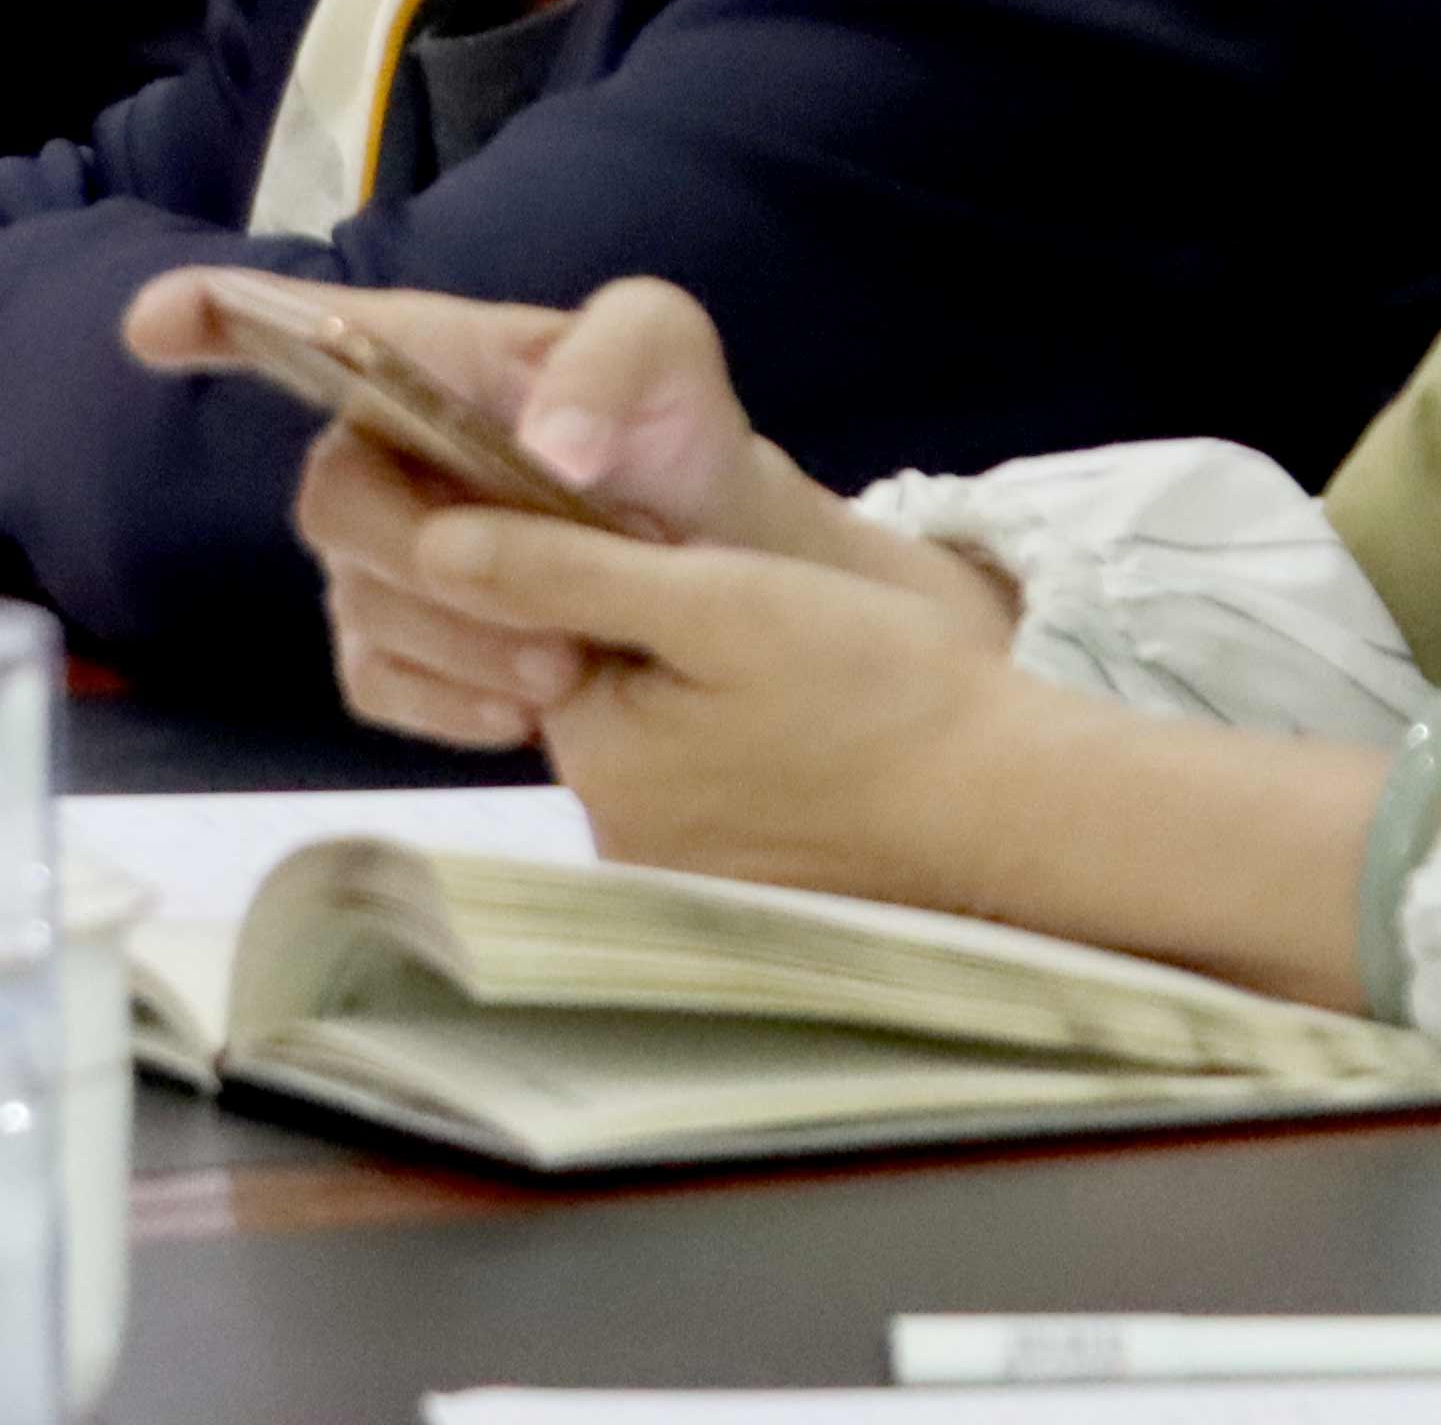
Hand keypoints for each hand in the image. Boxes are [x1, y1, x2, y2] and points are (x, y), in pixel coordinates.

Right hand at [125, 272, 997, 746]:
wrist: (724, 577)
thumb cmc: (675, 443)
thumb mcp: (671, 357)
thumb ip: (615, 361)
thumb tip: (549, 444)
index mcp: (422, 359)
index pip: (288, 322)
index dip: (214, 316)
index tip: (154, 323)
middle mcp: (378, 451)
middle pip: (333, 498)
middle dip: (427, 561)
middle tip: (542, 612)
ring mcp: (381, 558)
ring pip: (360, 605)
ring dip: (460, 642)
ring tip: (567, 660)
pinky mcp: (398, 649)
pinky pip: (375, 683)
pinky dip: (447, 702)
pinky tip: (525, 709)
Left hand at [415, 494, 1065, 908]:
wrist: (1010, 806)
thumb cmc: (878, 688)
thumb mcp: (718, 598)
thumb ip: (570, 570)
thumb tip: (430, 547)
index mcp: (597, 761)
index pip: (544, 636)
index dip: (611, 575)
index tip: (697, 563)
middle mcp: (616, 837)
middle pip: (597, 693)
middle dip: (657, 640)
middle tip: (768, 624)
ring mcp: (677, 877)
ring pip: (653, 743)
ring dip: (702, 697)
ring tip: (802, 678)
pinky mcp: (737, 893)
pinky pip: (704, 796)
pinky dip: (743, 755)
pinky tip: (809, 734)